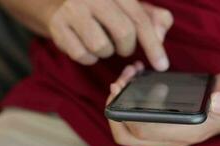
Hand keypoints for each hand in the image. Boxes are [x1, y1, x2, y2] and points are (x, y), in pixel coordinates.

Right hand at [46, 0, 172, 69]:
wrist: (61, 2)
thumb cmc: (104, 8)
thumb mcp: (131, 8)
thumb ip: (153, 19)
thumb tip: (160, 36)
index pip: (140, 20)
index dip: (154, 46)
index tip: (162, 65)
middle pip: (124, 34)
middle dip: (127, 47)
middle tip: (122, 46)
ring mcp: (73, 9)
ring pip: (101, 47)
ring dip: (106, 51)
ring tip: (100, 41)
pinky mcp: (57, 26)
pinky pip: (82, 55)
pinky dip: (89, 57)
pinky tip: (86, 45)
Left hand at [106, 64, 219, 145]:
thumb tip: (217, 101)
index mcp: (185, 132)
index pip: (144, 132)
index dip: (125, 113)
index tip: (120, 88)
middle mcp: (170, 136)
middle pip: (128, 136)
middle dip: (115, 111)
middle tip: (117, 84)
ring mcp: (164, 131)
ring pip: (128, 128)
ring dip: (120, 104)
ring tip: (126, 76)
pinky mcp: (162, 121)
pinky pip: (136, 117)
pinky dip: (128, 99)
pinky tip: (135, 77)